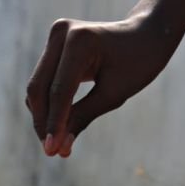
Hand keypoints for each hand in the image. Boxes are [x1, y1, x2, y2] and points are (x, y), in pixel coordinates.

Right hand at [26, 16, 176, 156]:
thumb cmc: (138, 62)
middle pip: (39, 89)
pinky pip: (41, 85)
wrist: (147, 33)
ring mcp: (55, 38)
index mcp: (81, 40)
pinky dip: (47, 107)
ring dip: (43, 117)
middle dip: (43, 122)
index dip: (54, 124)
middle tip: (51, 151)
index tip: (52, 151)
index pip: (59, 91)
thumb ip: (82, 118)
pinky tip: (58, 124)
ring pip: (37, 89)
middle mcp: (62, 34)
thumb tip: (59, 149)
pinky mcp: (52, 48)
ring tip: (57, 141)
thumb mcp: (114, 94)